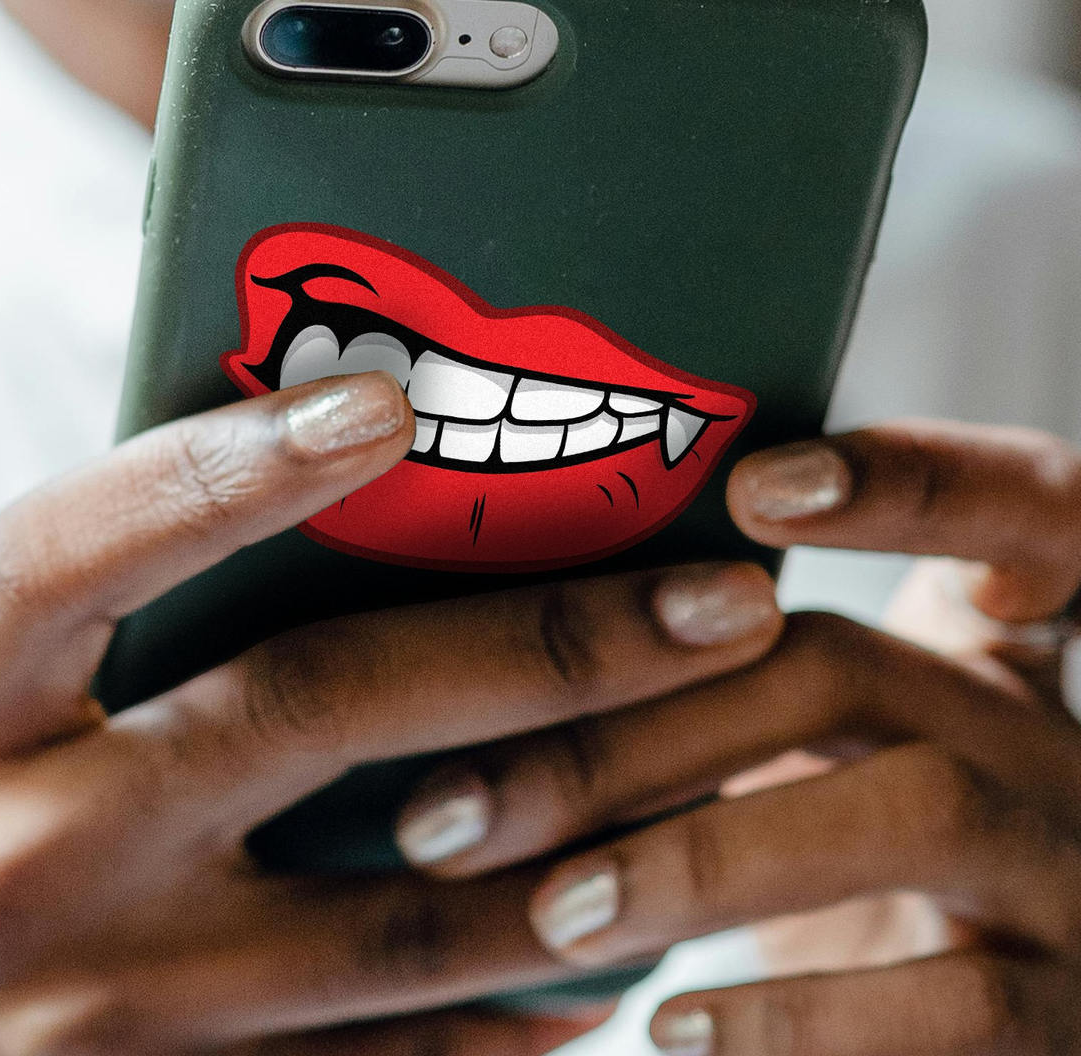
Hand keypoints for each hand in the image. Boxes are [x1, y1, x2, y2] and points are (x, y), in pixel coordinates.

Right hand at [0, 371, 783, 1054]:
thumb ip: (132, 628)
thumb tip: (355, 508)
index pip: (77, 548)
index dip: (229, 464)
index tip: (396, 396)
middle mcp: (14, 862)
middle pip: (312, 710)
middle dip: (547, 646)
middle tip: (725, 600)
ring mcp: (97, 1022)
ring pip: (399, 918)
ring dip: (587, 837)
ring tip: (733, 757)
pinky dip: (517, 1003)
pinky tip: (616, 946)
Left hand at [393, 421, 1080, 1055]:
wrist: (985, 1018)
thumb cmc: (852, 848)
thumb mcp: (822, 749)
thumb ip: (725, 680)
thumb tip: (498, 640)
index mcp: (984, 647)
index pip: (1013, 503)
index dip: (910, 477)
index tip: (754, 486)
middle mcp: (1037, 733)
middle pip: (849, 665)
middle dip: (643, 724)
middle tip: (457, 804)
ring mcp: (1069, 869)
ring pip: (912, 809)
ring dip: (705, 857)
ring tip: (553, 911)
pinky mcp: (1068, 1015)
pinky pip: (956, 1007)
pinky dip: (796, 1018)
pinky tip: (671, 1028)